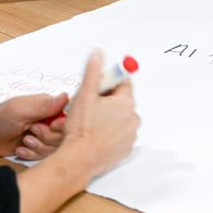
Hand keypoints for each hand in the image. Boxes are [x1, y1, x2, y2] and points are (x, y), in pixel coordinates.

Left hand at [0, 93, 68, 158]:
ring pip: (55, 149)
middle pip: (63, 137)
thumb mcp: (20, 110)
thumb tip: (66, 96)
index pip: (68, 119)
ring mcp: (42, 136)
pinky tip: (21, 149)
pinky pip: (44, 157)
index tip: (45, 126)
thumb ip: (44, 105)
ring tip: (24, 141)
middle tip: (30, 132)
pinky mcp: (36, 150)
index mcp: (47, 107)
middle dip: (46, 138)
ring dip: (38, 148)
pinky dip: (32, 155)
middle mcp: (47, 121)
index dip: (59, 126)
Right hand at [57, 50, 140, 180]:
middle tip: (89, 108)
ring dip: (108, 118)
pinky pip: (119, 135)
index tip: (96, 89)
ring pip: (119, 119)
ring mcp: (130, 135)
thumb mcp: (84, 94)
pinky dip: (109, 134)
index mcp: (126, 103)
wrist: (79, 159)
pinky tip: (95, 135)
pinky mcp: (125, 149)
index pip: (122, 83)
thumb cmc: (81, 129)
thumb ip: (92, 72)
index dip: (106, 84)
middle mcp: (133, 118)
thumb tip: (98, 53)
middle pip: (121, 102)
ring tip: (90, 123)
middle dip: (106, 102)